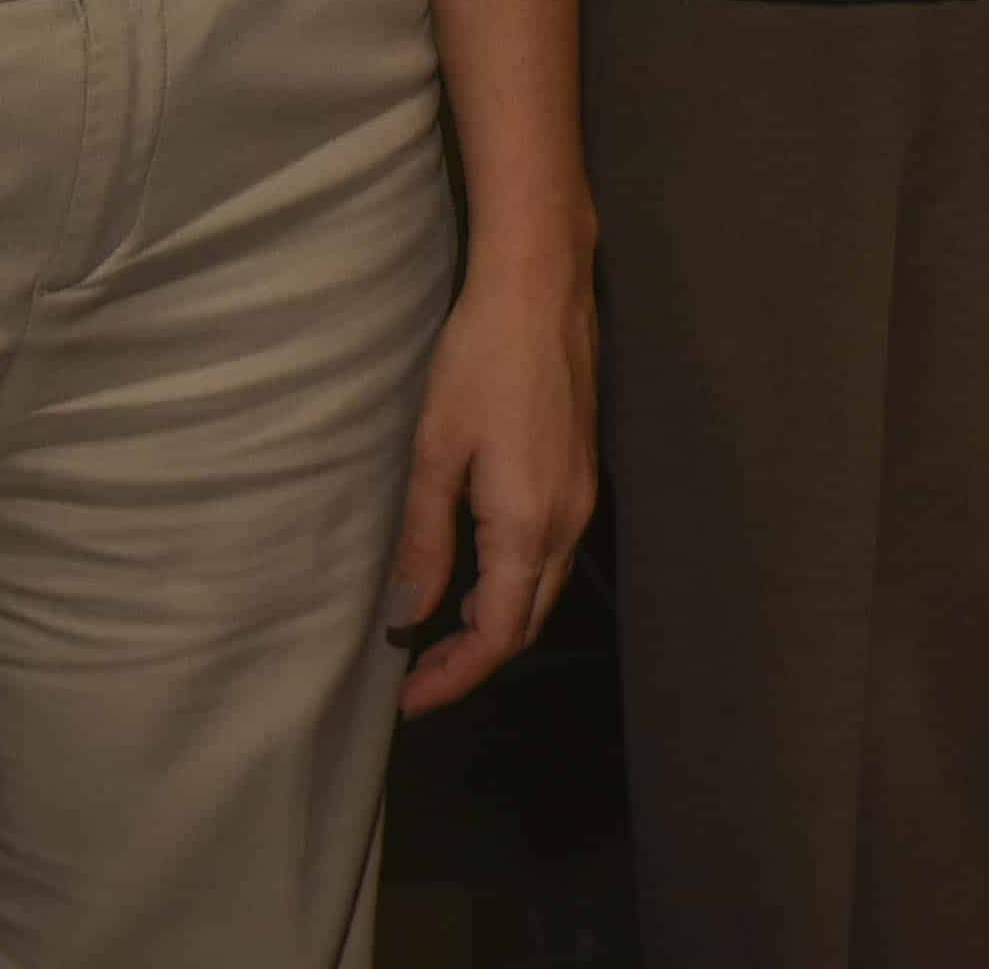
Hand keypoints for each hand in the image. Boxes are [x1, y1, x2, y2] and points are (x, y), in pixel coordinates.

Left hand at [388, 247, 596, 715]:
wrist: (541, 287)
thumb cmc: (480, 361)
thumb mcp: (436, 452)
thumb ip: (424, 542)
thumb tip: (405, 616)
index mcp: (529, 525)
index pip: (499, 634)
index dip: (456, 676)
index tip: (409, 700)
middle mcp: (568, 522)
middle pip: (529, 620)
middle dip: (475, 659)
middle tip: (416, 678)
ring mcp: (582, 497)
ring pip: (543, 588)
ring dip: (495, 622)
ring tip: (437, 635)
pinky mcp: (582, 473)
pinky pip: (551, 555)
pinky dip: (514, 584)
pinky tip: (476, 576)